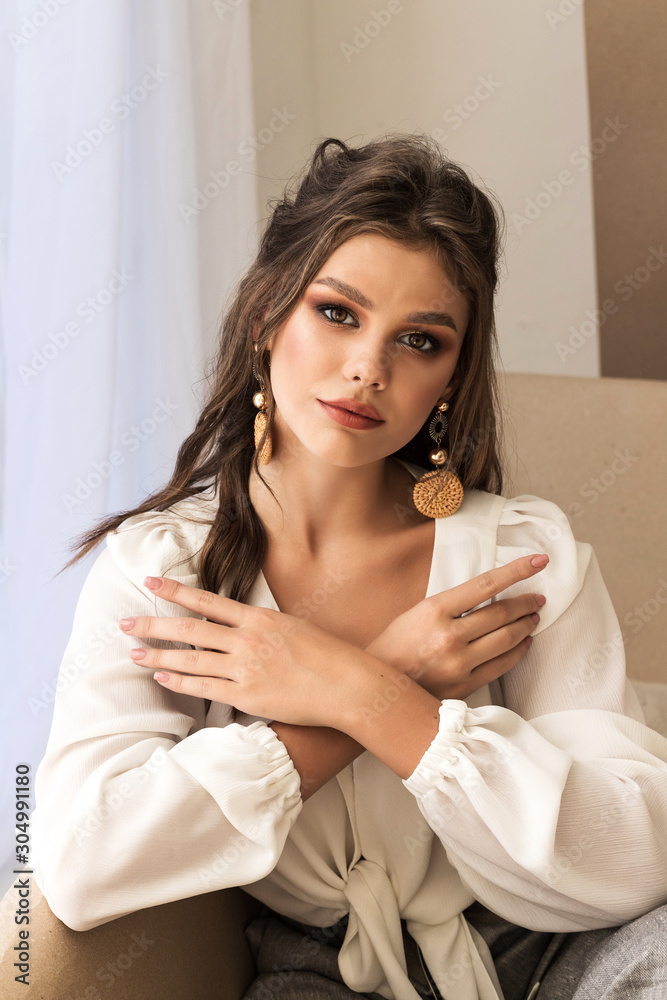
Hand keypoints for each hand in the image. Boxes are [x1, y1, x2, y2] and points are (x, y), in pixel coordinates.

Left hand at [119, 580, 385, 728]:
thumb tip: (240, 623)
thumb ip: (262, 625)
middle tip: (124, 622)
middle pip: (189, 630)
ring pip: (191, 660)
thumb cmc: (327, 654)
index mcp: (259, 619)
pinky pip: (205, 688)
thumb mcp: (294, 626)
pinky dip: (180, 681)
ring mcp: (245, 669)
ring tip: (133, 651)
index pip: (208, 601)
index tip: (151, 583)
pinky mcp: (247, 697)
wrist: (348, 685)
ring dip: (158, 654)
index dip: (176, 591)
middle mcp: (247, 641)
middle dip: (153, 624)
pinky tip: (162, 675)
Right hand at [365, 554, 547, 700]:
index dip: (517, 570)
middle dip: (526, 603)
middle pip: (502, 614)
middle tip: (538, 597)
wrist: (379, 687)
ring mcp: (459, 662)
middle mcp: (449, 635)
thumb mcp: (417, 613)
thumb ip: (452, 605)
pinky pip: (503, 665)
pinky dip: (518, 651)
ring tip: (534, 617)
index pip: (486, 584)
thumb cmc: (396, 645)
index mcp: (434, 610)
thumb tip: (490, 594)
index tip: (539, 561)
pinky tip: (524, 642)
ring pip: (507, 639)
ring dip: (526, 625)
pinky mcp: (466, 685)